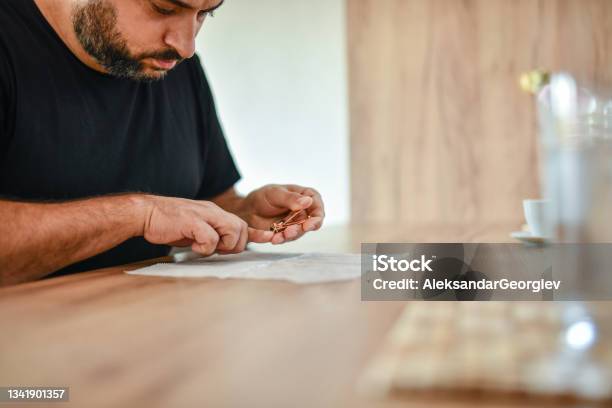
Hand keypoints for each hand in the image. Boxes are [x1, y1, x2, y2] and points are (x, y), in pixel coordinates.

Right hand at [141, 195, 273, 254]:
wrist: (146, 212)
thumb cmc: (169, 223)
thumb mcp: (196, 228)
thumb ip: (212, 234)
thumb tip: (222, 247)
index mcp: (215, 213)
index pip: (242, 223)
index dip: (256, 233)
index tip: (269, 238)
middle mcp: (213, 211)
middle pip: (241, 229)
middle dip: (234, 244)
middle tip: (214, 248)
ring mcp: (204, 215)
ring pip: (231, 232)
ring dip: (221, 245)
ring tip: (202, 245)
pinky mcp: (193, 221)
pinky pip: (210, 238)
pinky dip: (204, 246)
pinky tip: (191, 244)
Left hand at [239, 184, 324, 244]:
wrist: (248, 209)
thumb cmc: (264, 196)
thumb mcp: (275, 193)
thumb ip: (291, 198)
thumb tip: (308, 201)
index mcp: (306, 196)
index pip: (317, 206)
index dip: (316, 217)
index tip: (309, 224)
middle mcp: (304, 211)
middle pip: (310, 223)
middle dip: (301, 229)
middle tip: (290, 232)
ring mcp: (297, 223)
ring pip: (299, 232)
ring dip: (290, 235)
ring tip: (278, 236)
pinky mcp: (288, 233)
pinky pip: (288, 238)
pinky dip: (281, 239)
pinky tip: (273, 239)